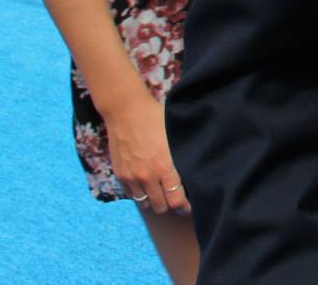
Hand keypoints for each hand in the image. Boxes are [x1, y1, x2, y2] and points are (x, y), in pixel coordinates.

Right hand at [101, 85, 190, 215]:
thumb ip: (183, 154)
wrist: (126, 111)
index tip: (191, 206)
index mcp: (165, 166)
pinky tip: (148, 189)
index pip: (177, 200)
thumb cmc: (155, 117)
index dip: (185, 207)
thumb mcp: (176, 135)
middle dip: (171, 207)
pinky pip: (131, 196)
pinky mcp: (120, 175)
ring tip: (163, 197)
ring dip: (155, 203)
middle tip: (178, 202)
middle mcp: (147, 176)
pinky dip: (140, 195)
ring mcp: (132, 177)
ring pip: (145, 204)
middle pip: (161, 207)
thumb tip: (198, 166)